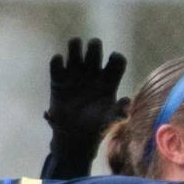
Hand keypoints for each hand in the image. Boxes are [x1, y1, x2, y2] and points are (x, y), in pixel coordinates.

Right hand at [45, 37, 126, 164]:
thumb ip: (119, 111)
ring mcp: (75, 74)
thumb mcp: (109, 121)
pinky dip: (58, 61)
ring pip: (75, 48)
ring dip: (75, 46)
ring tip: (75, 57)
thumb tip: (127, 101)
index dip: (116, 58)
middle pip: (95, 48)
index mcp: (108, 80)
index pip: (116, 60)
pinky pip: (56, 62)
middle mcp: (92, 73)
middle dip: (94, 46)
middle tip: (92, 58)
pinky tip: (61, 69)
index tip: (111, 63)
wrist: (74, 136)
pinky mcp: (58, 80)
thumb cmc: (96, 127)